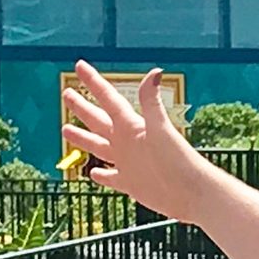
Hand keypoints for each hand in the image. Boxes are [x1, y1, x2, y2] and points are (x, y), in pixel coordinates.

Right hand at [62, 63, 206, 220]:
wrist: (193, 192)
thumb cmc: (179, 160)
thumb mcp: (161, 128)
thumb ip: (152, 102)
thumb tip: (156, 71)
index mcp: (132, 126)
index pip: (107, 99)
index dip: (93, 82)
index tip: (79, 65)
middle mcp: (127, 142)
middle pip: (98, 120)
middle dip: (82, 107)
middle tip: (67, 93)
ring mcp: (127, 163)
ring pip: (98, 147)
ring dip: (83, 138)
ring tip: (66, 128)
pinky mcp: (130, 184)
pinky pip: (111, 178)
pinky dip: (101, 175)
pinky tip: (93, 173)